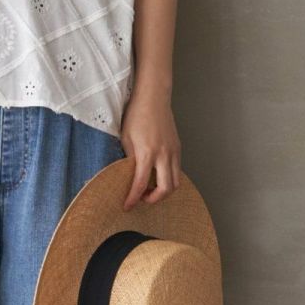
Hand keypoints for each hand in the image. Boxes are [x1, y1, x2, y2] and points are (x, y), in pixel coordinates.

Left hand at [117, 89, 181, 209]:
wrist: (153, 97)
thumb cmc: (136, 115)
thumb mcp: (126, 139)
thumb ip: (129, 159)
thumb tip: (128, 176)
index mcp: (147, 153)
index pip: (140, 184)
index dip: (133, 199)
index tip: (127, 207)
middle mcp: (164, 155)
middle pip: (166, 189)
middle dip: (154, 199)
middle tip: (142, 198)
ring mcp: (174, 151)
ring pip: (176, 182)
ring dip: (163, 191)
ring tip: (149, 188)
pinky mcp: (178, 148)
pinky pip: (177, 170)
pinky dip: (169, 178)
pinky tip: (157, 175)